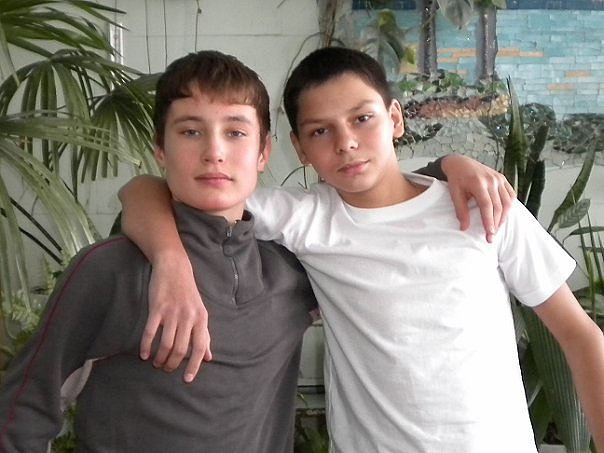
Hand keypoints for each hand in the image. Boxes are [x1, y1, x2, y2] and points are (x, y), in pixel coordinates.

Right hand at [141, 254, 211, 382]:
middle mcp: (188, 317)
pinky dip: (146, 346)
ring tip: (156, 363)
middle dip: (173, 364)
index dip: (194, 365)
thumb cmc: (188, 293)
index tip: (187, 379)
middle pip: (181, 349)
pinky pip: (151, 332)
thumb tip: (209, 357)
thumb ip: (204, 335)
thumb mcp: (200, 313)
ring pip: (166, 344)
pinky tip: (143, 354)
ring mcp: (172, 313)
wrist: (174, 268)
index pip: (200, 347)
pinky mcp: (157, 308)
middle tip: (166, 369)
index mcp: (201, 319)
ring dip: (160, 358)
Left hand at [442, 155, 515, 242]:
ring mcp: (499, 179)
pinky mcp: (503, 179)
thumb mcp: (454, 193)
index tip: (489, 234)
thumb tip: (464, 228)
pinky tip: (503, 216)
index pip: (487, 205)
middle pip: (499, 206)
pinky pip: (511, 195)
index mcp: (478, 183)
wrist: (460, 162)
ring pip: (507, 202)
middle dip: (496, 224)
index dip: (489, 221)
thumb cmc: (456, 178)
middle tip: (491, 237)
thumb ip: (460, 210)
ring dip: (504, 218)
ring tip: (497, 229)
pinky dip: (509, 207)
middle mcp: (492, 180)